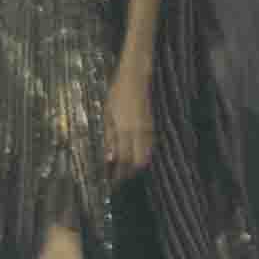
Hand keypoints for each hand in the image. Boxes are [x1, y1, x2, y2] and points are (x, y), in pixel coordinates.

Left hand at [100, 64, 158, 183]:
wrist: (136, 77)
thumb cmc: (117, 92)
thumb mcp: (106, 113)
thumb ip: (108, 136)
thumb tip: (109, 158)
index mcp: (125, 130)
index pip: (124, 159)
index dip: (118, 173)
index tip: (111, 181)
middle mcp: (139, 132)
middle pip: (138, 162)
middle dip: (128, 173)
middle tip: (117, 178)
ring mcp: (148, 129)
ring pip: (146, 156)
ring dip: (135, 165)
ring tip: (123, 169)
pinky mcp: (152, 125)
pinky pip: (149, 147)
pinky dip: (141, 155)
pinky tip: (132, 155)